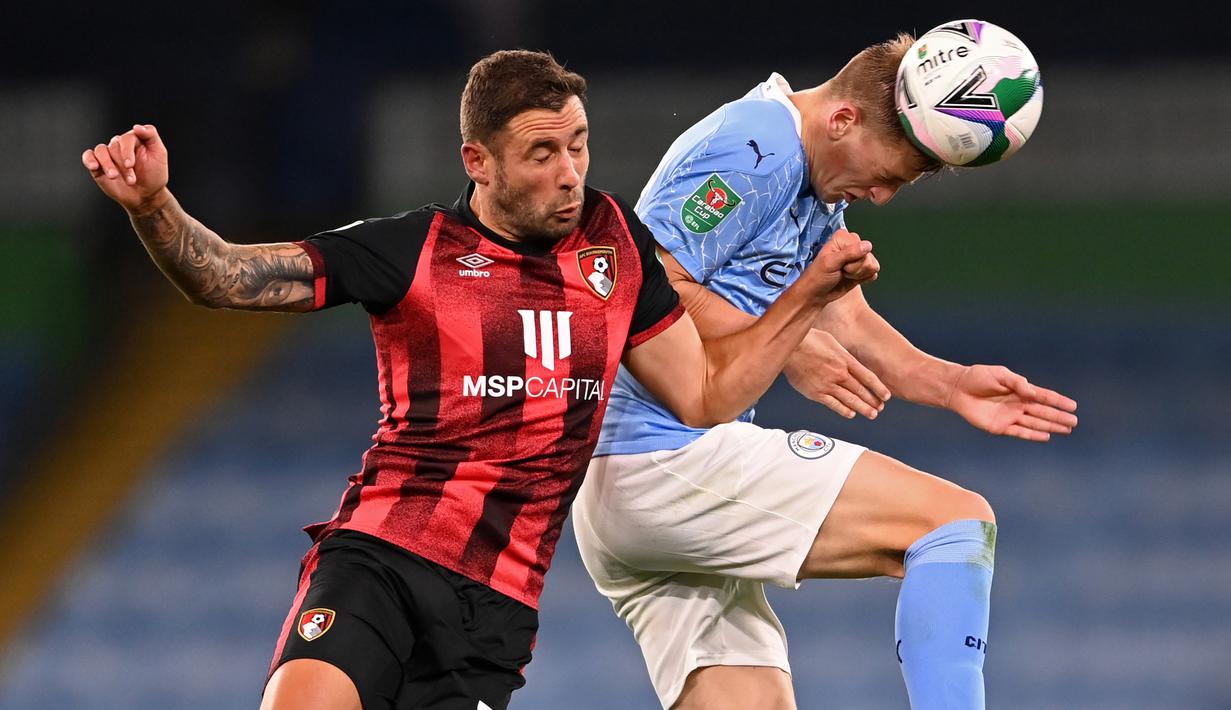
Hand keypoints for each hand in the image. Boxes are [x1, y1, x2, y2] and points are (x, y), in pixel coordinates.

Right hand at [81, 124, 170, 215]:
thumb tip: (137, 127)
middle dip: (122, 164)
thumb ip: (151, 136)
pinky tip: (94, 166)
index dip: (127, 150)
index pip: (127, 138)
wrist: (146, 195)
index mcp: (134, 139)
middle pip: (115, 146)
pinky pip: (88, 156)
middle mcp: (120, 145)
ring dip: (107, 164)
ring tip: (114, 177)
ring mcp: (109, 154)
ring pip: (101, 150)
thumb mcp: (159, 154)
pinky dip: (89, 159)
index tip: (130, 164)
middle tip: (131, 180)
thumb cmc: (154, 174)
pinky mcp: (98, 165)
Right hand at [784, 330, 890, 419]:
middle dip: (873, 401)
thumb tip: (849, 361)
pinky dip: (844, 410)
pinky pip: (833, 404)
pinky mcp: (816, 393)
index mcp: (845, 360)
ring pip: (850, 400)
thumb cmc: (808, 340)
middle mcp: (839, 374)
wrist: (790, 347)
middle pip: (861, 391)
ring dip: (863, 409)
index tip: (886, 396)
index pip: (868, 377)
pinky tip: (851, 414)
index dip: (879, 388)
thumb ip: (842, 354)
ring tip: (871, 414)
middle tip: (879, 408)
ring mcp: (828, 385)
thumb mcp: (832, 341)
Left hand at [801, 229, 878, 302]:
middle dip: (856, 269)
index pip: (863, 248)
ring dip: (859, 274)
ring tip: (845, 274)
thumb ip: (849, 253)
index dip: (853, 260)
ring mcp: (858, 257)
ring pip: (873, 265)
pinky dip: (863, 278)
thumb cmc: (818, 276)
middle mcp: (853, 245)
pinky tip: (852, 279)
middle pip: (869, 257)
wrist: (816, 294)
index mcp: (843, 238)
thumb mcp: (830, 263)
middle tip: (841, 270)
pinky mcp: (862, 268)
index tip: (840, 265)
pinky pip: (873, 272)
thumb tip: (867, 246)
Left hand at [947, 365, 1077, 441]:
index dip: (1058, 401)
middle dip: (1059, 417)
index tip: (1073, 406)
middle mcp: (1018, 405)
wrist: (958, 388)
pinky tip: (1046, 436)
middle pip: (1043, 412)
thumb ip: (1017, 383)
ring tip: (1067, 429)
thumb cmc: (978, 378)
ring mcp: (1010, 416)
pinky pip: (1019, 432)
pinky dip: (1033, 434)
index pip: (1043, 397)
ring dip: (1051, 426)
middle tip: (1074, 422)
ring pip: (1035, 423)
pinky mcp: (999, 427)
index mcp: (1020, 390)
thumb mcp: (1000, 375)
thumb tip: (1033, 393)